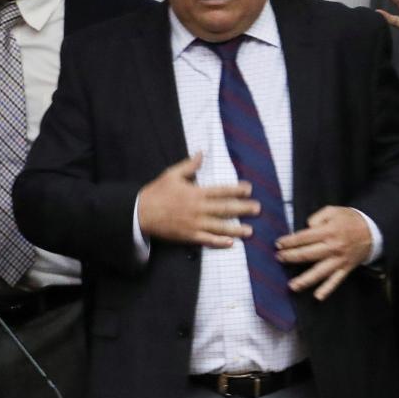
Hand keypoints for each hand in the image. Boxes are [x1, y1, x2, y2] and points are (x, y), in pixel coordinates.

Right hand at [137, 153, 257, 246]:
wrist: (141, 213)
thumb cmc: (156, 192)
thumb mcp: (171, 174)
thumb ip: (189, 165)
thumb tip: (201, 153)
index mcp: (195, 192)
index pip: (221, 190)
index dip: (236, 190)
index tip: (249, 189)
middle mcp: (198, 208)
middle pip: (225, 209)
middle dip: (243, 208)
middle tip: (257, 209)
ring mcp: (194, 224)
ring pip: (219, 227)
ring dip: (236, 229)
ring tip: (250, 231)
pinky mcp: (188, 236)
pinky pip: (206, 240)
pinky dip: (219, 242)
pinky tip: (230, 243)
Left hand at [276, 206, 372, 300]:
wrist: (373, 231)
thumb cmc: (349, 220)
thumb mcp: (333, 211)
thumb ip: (317, 217)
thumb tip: (306, 227)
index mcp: (329, 231)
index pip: (304, 237)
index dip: (289, 241)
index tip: (278, 244)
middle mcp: (333, 247)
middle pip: (308, 255)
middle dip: (290, 257)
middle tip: (279, 258)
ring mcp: (339, 260)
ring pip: (319, 272)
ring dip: (305, 280)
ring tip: (292, 286)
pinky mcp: (345, 268)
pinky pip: (336, 281)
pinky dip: (327, 289)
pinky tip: (318, 296)